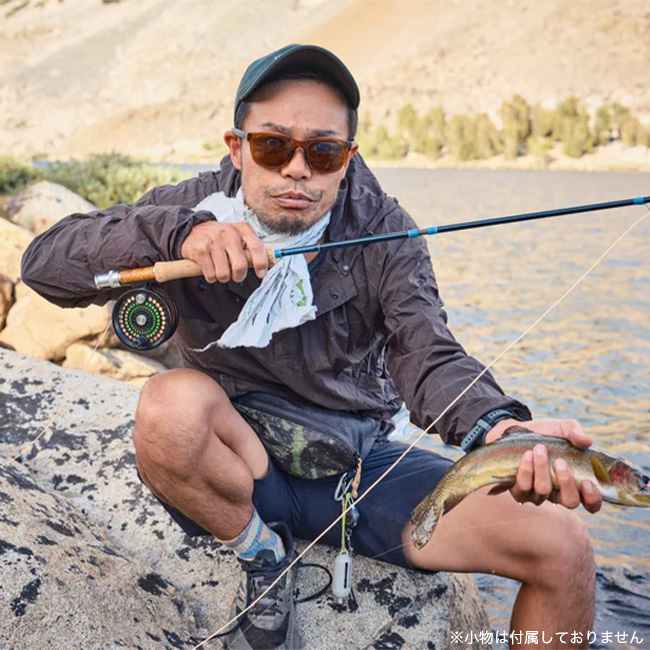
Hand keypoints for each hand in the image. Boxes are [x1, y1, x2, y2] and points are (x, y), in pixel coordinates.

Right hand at [180, 221, 268, 282]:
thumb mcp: (237, 236)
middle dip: (239, 276)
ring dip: (223, 277)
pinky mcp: (200, 250)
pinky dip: (211, 277)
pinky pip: (211, 275)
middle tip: (236, 276)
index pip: (256, 247)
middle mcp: (228, 233)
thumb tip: (264, 266)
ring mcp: (213, 241)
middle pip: (240, 266)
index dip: (261, 263)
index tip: (261, 274)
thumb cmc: (219, 238)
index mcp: (242, 229)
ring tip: (220, 269)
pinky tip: (209, 268)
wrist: (192, 230)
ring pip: (224, 274)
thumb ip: (249, 249)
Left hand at [486, 417, 601, 513]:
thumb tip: (586, 441)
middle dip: (566, 482)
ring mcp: (538, 494)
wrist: (518, 430)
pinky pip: (523, 488)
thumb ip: (576, 432)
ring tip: (540, 449)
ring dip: (542, 469)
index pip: (591, 503)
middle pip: (569, 502)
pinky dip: (526, 470)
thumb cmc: (547, 434)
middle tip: (560, 462)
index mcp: (576, 483)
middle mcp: (558, 494)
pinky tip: (527, 455)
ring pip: (543, 491)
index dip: (592, 498)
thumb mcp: (563, 428)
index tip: (587, 482)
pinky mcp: (518, 491)